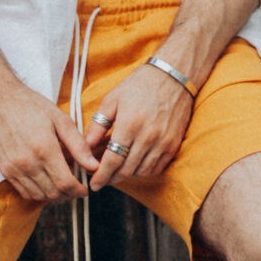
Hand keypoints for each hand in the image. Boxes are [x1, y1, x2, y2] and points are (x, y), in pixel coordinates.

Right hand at [0, 82, 98, 203]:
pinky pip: (23, 192)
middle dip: (68, 194)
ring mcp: (13, 168)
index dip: (78, 190)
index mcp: (44, 149)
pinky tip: (45, 183)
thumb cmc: (31, 106)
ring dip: (53, 195)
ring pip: (38, 196)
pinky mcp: (4, 169)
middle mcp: (27, 162)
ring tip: (61, 186)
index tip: (84, 189)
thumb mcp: (60, 119)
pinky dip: (37, 193)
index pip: (65, 183)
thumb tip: (94, 165)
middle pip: (53, 193)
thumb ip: (78, 145)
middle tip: (75, 187)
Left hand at [85, 64, 192, 190]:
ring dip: (127, 175)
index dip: (101, 176)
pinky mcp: (173, 145)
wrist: (173, 76)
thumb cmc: (139, 85)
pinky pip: (157, 167)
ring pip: (142, 171)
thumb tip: (86, 145)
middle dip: (111, 178)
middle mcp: (148, 137)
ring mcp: (163, 143)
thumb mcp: (112, 100)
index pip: (112, 161)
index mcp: (129, 125)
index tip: (93, 184)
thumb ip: (98, 124)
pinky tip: (134, 165)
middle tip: (101, 179)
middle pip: (126, 170)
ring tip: (116, 172)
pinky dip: (144, 170)